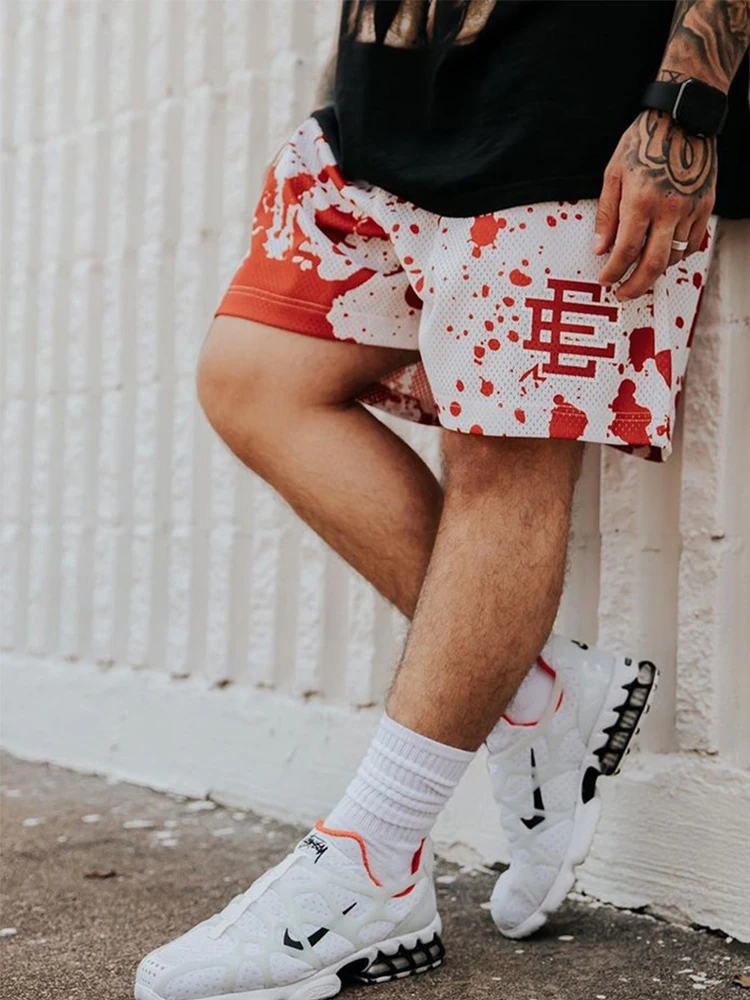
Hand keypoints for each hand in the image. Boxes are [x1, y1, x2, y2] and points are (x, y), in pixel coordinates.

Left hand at [595, 109, 715, 300]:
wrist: (683, 117)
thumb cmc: (644, 141)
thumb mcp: (613, 175)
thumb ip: (606, 215)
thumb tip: (600, 248)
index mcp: (641, 200)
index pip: (625, 251)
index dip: (613, 272)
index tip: (606, 280)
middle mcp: (669, 208)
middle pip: (653, 264)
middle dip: (635, 286)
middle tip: (623, 293)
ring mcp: (691, 208)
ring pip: (674, 257)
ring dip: (655, 270)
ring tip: (640, 271)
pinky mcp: (706, 205)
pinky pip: (692, 243)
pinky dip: (677, 255)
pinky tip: (663, 252)